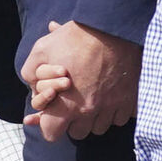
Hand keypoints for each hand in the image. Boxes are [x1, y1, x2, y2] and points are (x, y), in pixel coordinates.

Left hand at [22, 20, 138, 141]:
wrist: (114, 26)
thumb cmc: (77, 37)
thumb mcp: (43, 49)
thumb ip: (31, 70)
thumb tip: (30, 81)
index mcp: (66, 104)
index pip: (51, 134)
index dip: (50, 125)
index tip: (54, 114)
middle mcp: (89, 111)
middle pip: (78, 133)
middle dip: (74, 121)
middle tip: (74, 102)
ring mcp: (112, 107)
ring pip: (100, 127)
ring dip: (95, 117)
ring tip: (93, 97)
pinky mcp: (131, 101)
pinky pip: (121, 117)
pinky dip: (116, 110)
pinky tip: (112, 94)